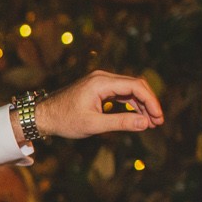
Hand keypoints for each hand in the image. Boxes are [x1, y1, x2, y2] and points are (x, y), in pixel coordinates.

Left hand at [29, 70, 164, 140]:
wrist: (43, 115)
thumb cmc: (65, 120)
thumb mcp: (94, 124)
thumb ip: (121, 122)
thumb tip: (145, 123)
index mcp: (101, 82)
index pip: (136, 86)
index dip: (151, 102)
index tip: (158, 118)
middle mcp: (102, 77)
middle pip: (136, 85)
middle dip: (149, 103)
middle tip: (158, 122)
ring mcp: (100, 81)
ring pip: (129, 89)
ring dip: (141, 104)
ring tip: (150, 123)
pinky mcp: (98, 87)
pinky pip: (120, 92)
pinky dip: (130, 103)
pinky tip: (137, 117)